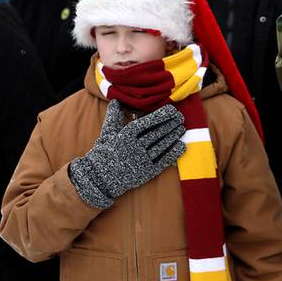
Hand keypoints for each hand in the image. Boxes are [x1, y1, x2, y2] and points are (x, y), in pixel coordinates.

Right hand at [68, 100, 185, 208]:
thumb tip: (115, 101)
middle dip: (170, 124)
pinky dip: (173, 153)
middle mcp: (135, 147)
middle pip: (157, 133)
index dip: (161, 115)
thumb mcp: (107, 133)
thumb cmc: (103, 153)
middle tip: (181, 117)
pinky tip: (181, 145)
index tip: (172, 109)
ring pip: (161, 145)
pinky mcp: (147, 172)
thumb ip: (114, 116)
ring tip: (182, 128)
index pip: (147, 122)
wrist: (99, 180)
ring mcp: (142, 160)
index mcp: (126, 135)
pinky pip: (163, 161)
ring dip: (173, 136)